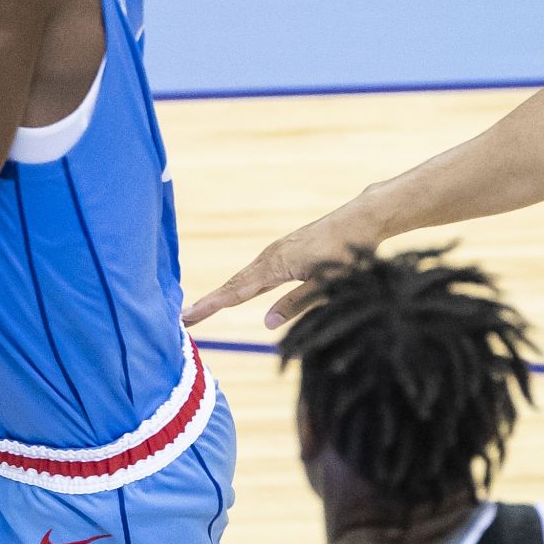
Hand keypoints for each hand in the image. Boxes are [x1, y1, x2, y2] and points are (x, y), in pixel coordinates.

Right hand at [183, 199, 387, 329]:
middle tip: (185, 318)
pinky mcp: (284, 252)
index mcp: (275, 266)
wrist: (357, 220)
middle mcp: (270, 257)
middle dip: (210, 302)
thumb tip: (267, 322)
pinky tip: (239, 293)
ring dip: (224, 293)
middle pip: (234, 284)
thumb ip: (295, 303)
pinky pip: (256, 272)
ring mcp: (276, 253)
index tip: (187, 317)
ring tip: (204, 309)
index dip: (211, 305)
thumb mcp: (323, 284)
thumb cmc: (345, 254)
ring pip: (244, 278)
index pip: (236, 291)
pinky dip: (241, 284)